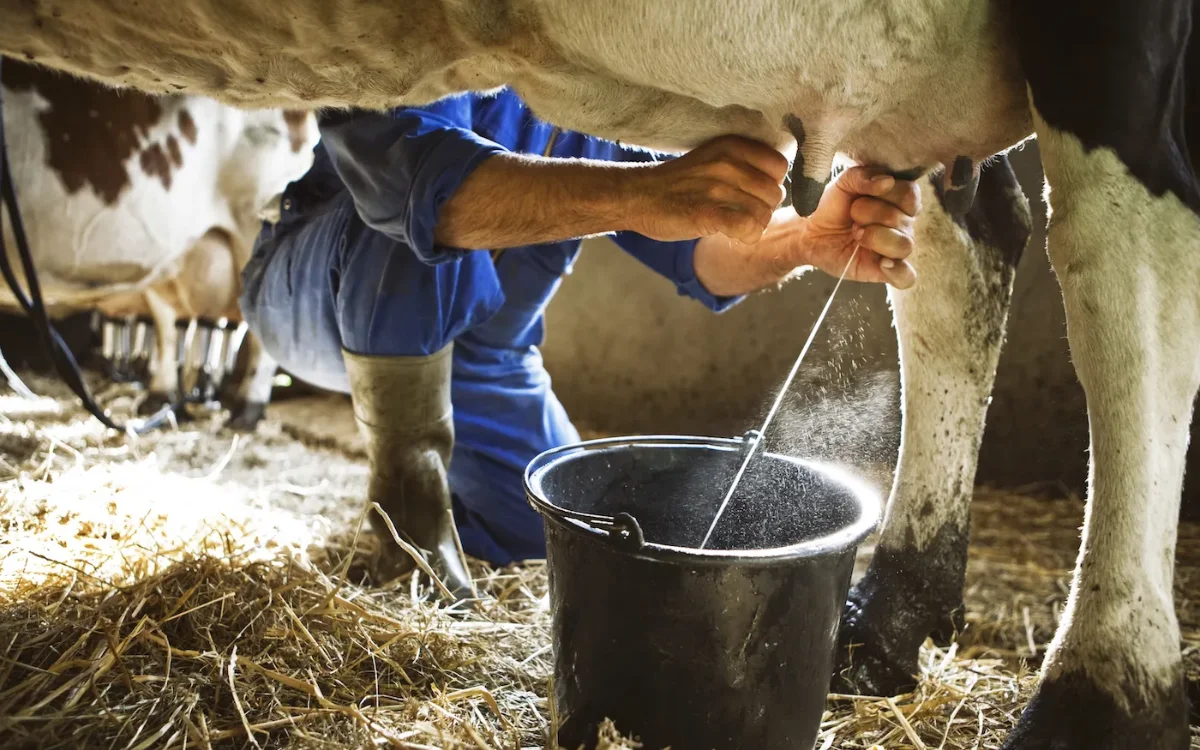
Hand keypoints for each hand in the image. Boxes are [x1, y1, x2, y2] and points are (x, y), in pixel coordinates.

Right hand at [625, 135, 788, 243]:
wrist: (637, 196)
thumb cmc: (678, 183)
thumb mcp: (712, 158)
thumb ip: (744, 164)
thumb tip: (778, 184)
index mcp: (732, 145)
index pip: (779, 166)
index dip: (771, 184)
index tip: (753, 193)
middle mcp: (727, 163)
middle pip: (775, 193)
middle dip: (763, 208)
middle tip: (741, 213)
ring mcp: (717, 188)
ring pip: (764, 213)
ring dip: (754, 226)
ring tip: (734, 224)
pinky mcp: (707, 213)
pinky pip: (749, 227)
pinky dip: (747, 236)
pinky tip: (732, 234)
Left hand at [799, 166, 920, 287]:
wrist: (812, 232)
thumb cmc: (833, 206)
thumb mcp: (843, 183)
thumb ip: (863, 176)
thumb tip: (887, 181)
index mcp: (899, 199)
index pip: (910, 194)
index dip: (886, 194)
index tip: (860, 196)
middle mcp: (904, 224)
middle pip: (901, 219)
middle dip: (869, 215)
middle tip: (852, 219)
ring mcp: (896, 249)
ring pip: (904, 245)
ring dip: (875, 238)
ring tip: (856, 235)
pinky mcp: (886, 271)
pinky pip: (906, 277)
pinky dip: (898, 271)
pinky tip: (882, 263)